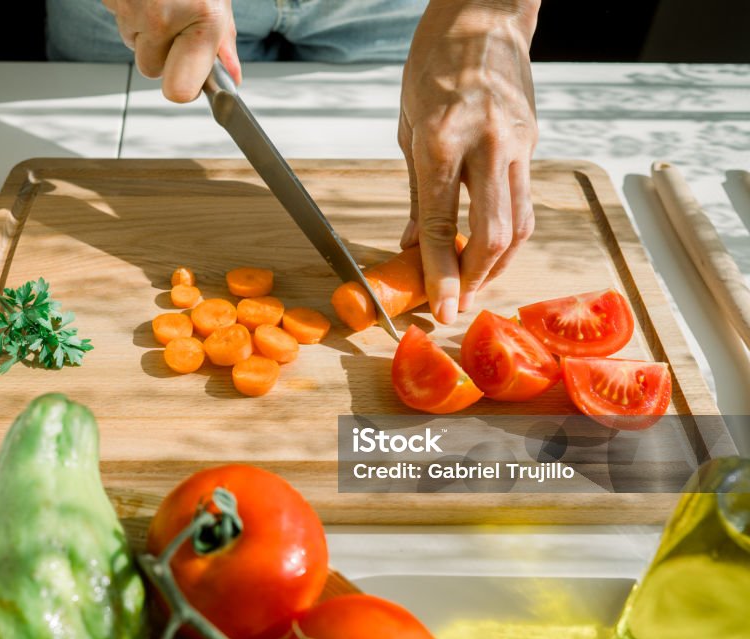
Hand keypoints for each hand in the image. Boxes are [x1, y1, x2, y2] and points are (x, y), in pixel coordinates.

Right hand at [102, 0, 240, 102]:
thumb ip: (223, 40)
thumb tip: (231, 77)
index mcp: (201, 17)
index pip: (180, 91)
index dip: (184, 88)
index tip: (190, 81)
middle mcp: (163, 17)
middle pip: (151, 70)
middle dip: (160, 53)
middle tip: (174, 23)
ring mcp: (132, 7)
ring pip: (133, 43)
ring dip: (145, 28)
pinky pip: (119, 17)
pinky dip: (131, 8)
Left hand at [399, 0, 539, 323]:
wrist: (485, 16)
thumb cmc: (436, 63)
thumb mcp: (407, 126)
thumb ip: (413, 192)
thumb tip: (409, 245)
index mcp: (442, 139)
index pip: (438, 223)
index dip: (439, 272)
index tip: (439, 306)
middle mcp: (486, 144)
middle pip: (492, 234)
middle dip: (475, 278)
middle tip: (460, 302)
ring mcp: (517, 144)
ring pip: (520, 224)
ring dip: (499, 263)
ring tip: (475, 282)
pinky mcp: (533, 142)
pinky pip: (525, 201)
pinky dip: (510, 233)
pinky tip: (491, 247)